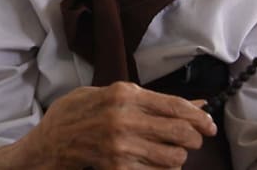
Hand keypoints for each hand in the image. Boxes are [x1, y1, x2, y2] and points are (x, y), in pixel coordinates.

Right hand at [21, 82, 216, 168]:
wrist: (46, 145)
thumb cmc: (77, 113)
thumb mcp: (110, 94)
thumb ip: (150, 98)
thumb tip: (194, 103)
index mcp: (124, 94)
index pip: (176, 106)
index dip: (199, 117)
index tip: (210, 125)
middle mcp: (124, 119)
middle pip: (180, 132)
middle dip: (194, 138)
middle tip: (193, 139)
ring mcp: (120, 147)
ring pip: (173, 157)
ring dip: (179, 157)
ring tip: (172, 153)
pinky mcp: (116, 168)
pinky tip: (156, 165)